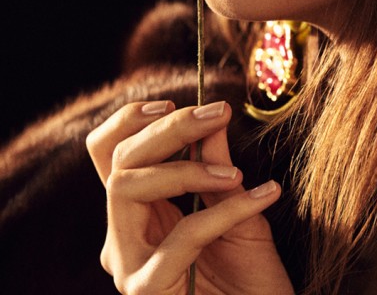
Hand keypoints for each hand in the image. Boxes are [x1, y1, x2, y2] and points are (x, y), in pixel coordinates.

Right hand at [86, 99, 294, 294]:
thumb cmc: (250, 273)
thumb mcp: (233, 201)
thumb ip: (216, 161)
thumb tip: (212, 116)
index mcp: (137, 210)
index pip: (110, 152)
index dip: (131, 120)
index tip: (174, 102)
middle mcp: (122, 235)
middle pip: (119, 162)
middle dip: (169, 129)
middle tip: (219, 113)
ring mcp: (128, 264)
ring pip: (127, 188)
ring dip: (186, 169)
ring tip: (235, 174)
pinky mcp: (146, 289)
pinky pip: (182, 234)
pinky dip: (226, 211)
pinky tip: (264, 196)